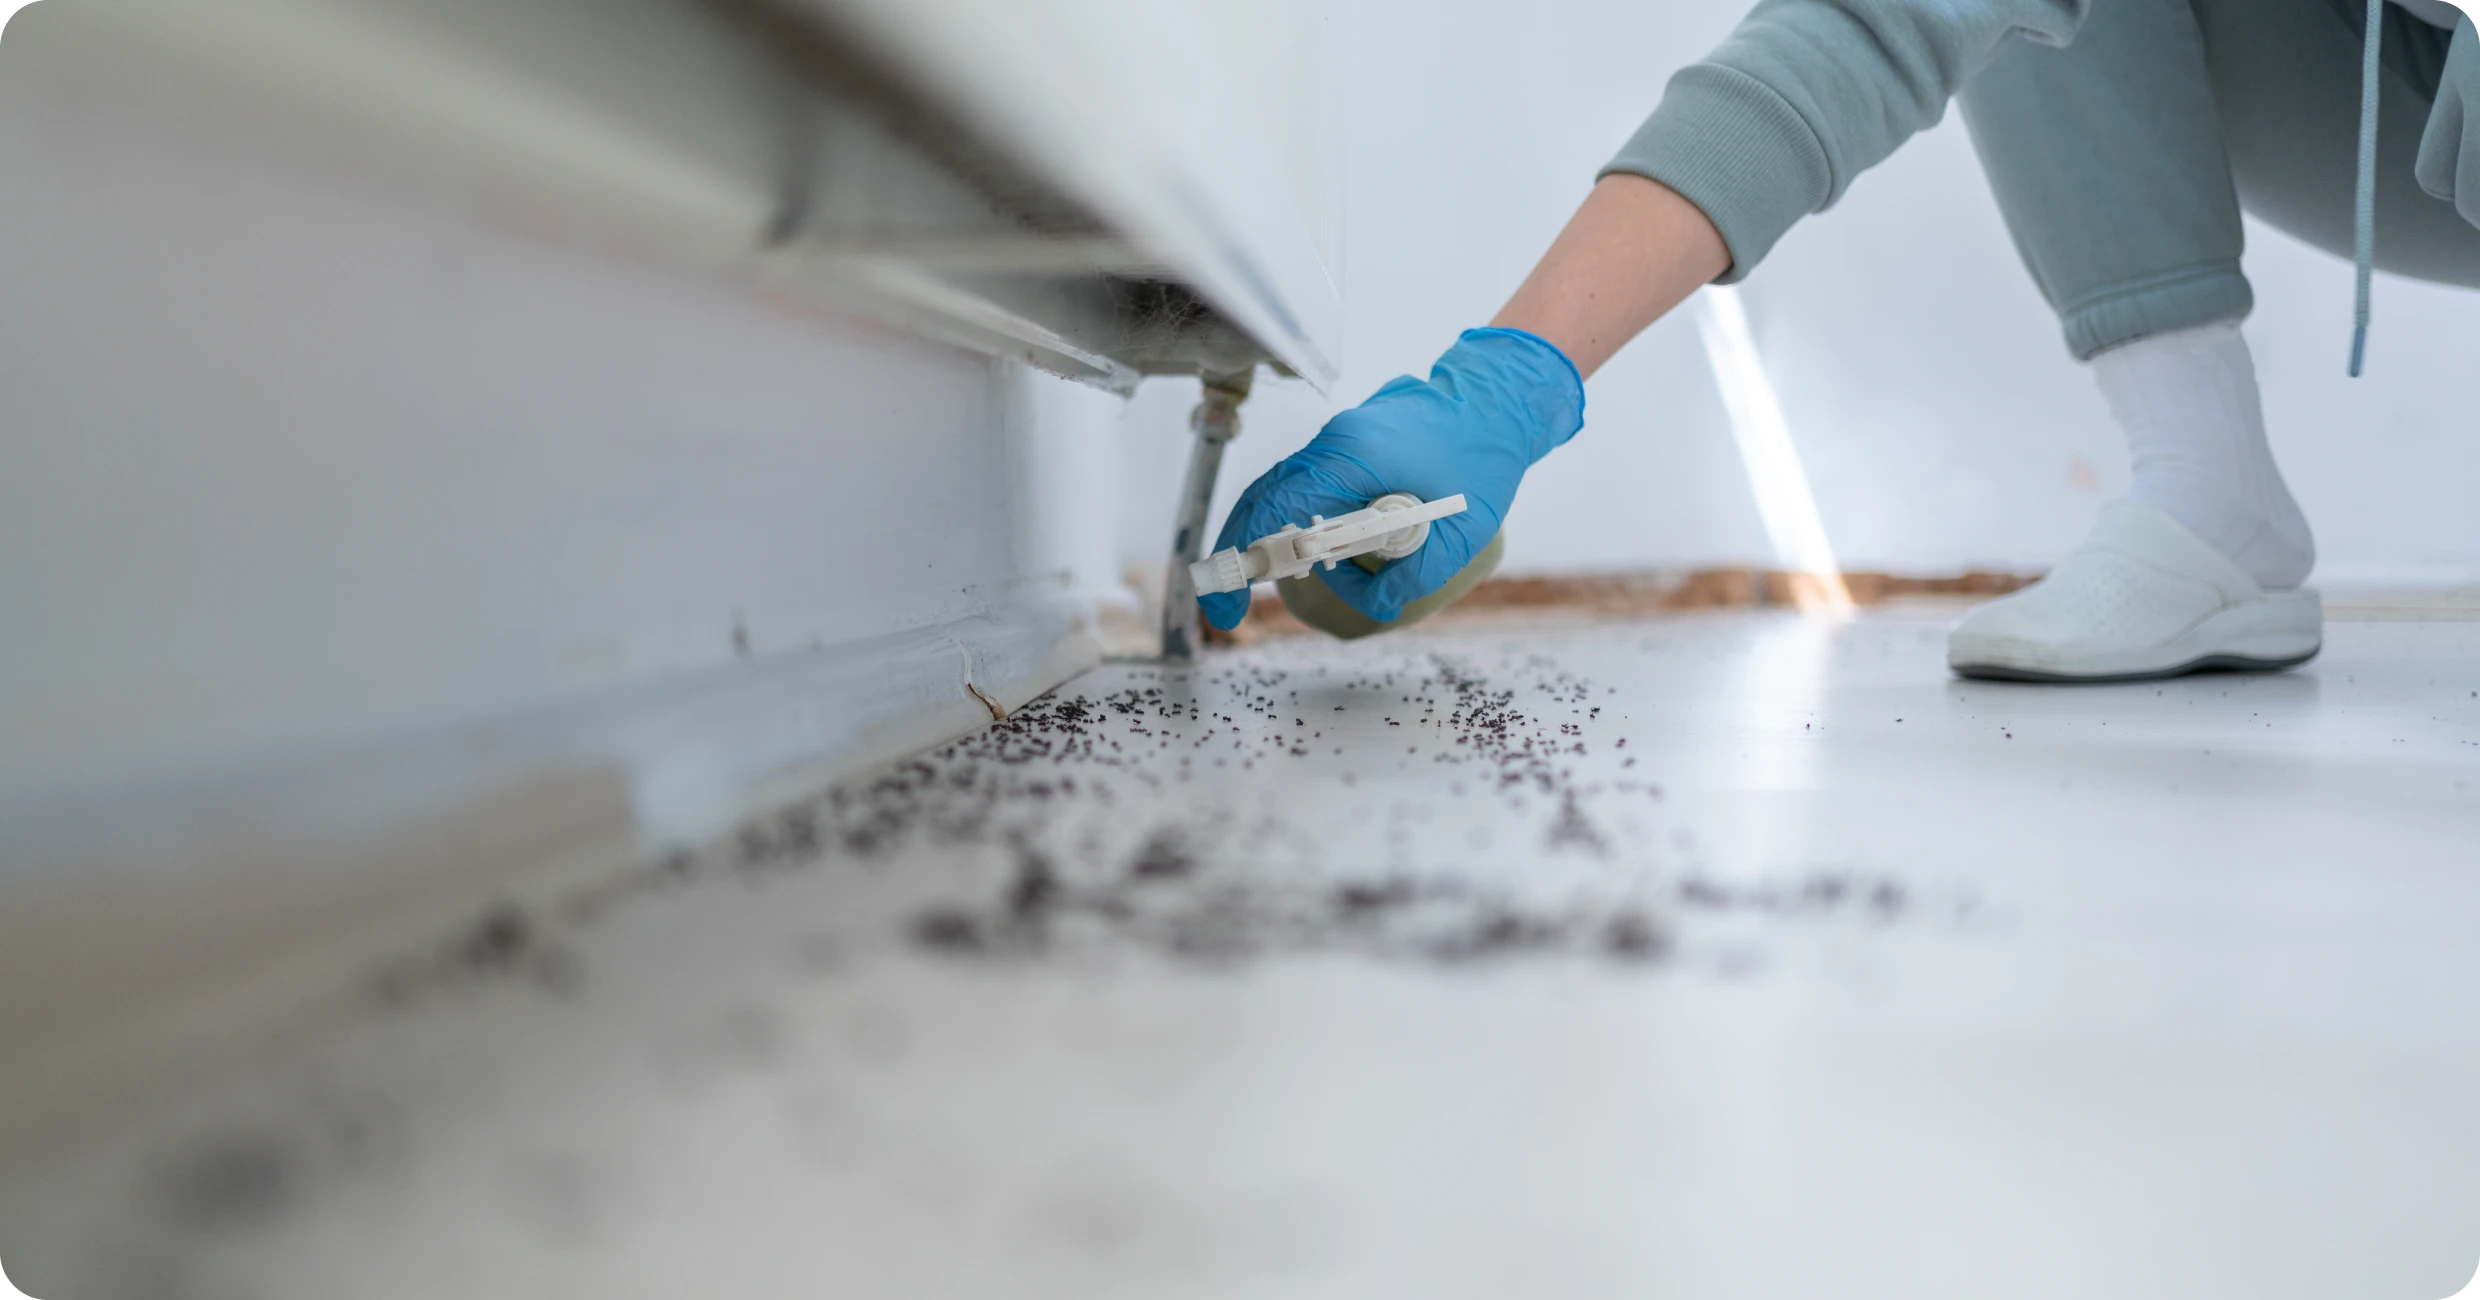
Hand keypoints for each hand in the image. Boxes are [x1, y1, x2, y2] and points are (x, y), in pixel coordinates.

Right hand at [1196, 327, 1584, 629]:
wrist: (1499, 397)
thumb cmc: (1483, 454)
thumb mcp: (1461, 533)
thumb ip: (1414, 577)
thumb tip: (1375, 606)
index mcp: (1351, 457)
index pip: (1275, 510)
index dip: (1246, 562)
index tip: (1231, 606)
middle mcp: (1333, 443)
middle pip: (1264, 500)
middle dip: (1243, 554)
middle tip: (1235, 604)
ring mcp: (1337, 440)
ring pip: (1282, 493)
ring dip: (1276, 540)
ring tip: (1292, 581)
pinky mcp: (1347, 445)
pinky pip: (1306, 485)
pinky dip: (1298, 521)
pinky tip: (1316, 552)